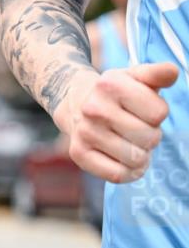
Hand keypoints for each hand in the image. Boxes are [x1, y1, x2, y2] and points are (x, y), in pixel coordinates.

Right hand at [57, 62, 177, 182]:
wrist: (76, 103)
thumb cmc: (116, 93)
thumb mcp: (135, 77)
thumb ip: (157, 73)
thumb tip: (171, 72)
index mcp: (111, 85)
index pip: (158, 114)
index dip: (157, 114)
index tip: (144, 110)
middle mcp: (94, 109)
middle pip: (149, 138)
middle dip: (150, 136)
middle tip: (137, 129)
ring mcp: (85, 133)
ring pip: (135, 159)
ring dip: (141, 155)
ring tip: (130, 143)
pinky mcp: (78, 154)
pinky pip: (117, 175)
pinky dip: (128, 172)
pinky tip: (125, 161)